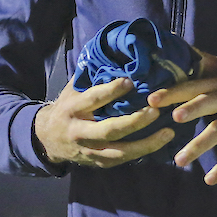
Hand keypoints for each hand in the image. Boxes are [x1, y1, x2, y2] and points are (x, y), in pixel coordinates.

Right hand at [34, 76, 175, 167]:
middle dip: (134, 121)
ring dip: (146, 144)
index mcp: (73, 108)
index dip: (112, 90)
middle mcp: (81, 131)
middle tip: (155, 110)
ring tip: (168, 132)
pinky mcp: (99, 163)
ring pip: (120, 151)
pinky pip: (123, 160)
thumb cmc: (67, 106)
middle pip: (110, 129)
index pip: (93, 99)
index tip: (131, 81)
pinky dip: (142, 152)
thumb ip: (91, 76)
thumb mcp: (72, 89)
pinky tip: (160, 144)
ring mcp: (90, 150)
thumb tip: (115, 53)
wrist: (48, 139)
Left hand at [148, 51, 216, 184]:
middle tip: (172, 119)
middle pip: (211, 101)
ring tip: (180, 160)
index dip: (175, 91)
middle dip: (191, 109)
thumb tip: (177, 46)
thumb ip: (206, 63)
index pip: (196, 84)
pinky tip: (210, 179)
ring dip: (200, 145)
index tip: (152, 99)